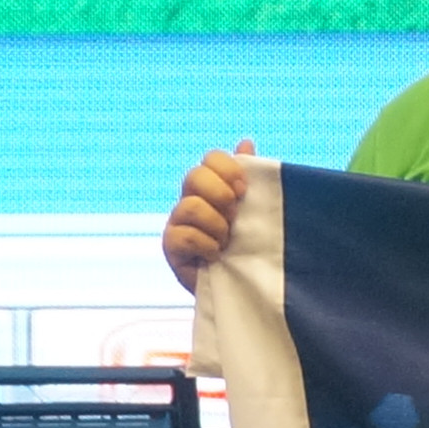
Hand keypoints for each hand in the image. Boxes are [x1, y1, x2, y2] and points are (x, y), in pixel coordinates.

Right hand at [163, 139, 256, 292]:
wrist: (244, 286)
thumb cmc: (251, 246)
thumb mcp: (257, 211)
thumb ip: (251, 179)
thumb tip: (246, 142)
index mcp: (215, 186)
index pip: (211, 158)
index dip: (228, 168)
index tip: (244, 189)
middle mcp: (193, 199)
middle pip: (194, 176)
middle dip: (219, 193)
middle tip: (234, 213)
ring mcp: (178, 222)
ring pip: (189, 206)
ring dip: (216, 224)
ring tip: (227, 240)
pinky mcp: (171, 247)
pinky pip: (181, 236)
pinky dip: (204, 245)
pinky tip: (215, 255)